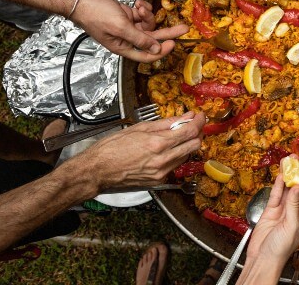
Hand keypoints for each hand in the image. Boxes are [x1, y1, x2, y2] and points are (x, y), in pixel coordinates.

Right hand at [70, 0, 187, 62]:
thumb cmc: (95, 13)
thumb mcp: (120, 27)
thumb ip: (140, 39)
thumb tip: (156, 49)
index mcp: (123, 47)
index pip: (147, 55)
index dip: (161, 51)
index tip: (173, 42)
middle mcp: (126, 38)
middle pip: (152, 39)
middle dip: (167, 33)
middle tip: (184, 28)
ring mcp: (126, 26)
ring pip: (147, 25)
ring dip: (148, 15)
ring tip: (142, 7)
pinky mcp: (125, 14)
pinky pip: (141, 14)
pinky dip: (142, 8)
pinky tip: (139, 3)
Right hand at [74, 112, 205, 189]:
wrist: (97, 171)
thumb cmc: (112, 148)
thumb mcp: (139, 128)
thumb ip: (166, 123)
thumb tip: (185, 117)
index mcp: (157, 144)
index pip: (190, 132)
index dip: (199, 122)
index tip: (200, 116)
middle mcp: (163, 160)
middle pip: (194, 146)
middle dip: (197, 133)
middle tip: (193, 125)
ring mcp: (162, 173)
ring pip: (186, 156)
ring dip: (186, 145)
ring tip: (177, 136)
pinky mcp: (159, 181)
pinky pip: (175, 166)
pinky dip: (175, 156)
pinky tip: (166, 150)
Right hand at [246, 159, 298, 264]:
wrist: (263, 258)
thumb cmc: (281, 248)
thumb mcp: (292, 225)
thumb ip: (293, 204)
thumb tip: (297, 187)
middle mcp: (295, 211)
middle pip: (297, 188)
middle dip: (298, 173)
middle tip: (297, 158)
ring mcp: (283, 210)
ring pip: (285, 189)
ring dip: (287, 175)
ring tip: (288, 161)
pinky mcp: (271, 211)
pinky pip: (275, 194)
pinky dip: (277, 185)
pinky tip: (280, 175)